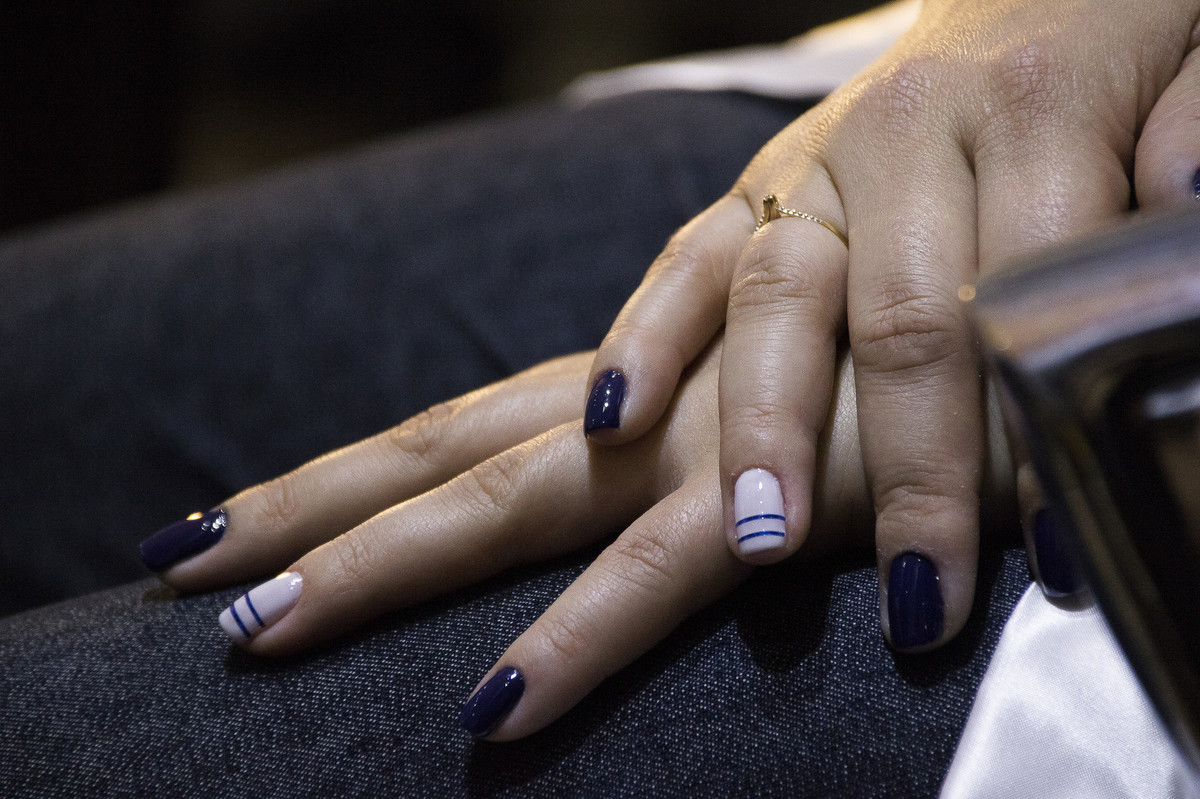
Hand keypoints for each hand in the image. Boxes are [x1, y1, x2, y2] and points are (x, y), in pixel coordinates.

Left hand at [149, 343, 939, 739]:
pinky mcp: (783, 508)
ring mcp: (700, 451)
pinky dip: (573, 648)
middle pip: (444, 458)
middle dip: (309, 514)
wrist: (1024, 310)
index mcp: (631, 394)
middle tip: (182, 570)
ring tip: (258, 635)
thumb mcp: (768, 419)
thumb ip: (686, 460)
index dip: (344, 473)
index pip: (457, 428)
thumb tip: (612, 497)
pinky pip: (658, 583)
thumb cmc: (902, 373)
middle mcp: (640, 410)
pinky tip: (489, 714)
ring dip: (380, 572)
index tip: (234, 520)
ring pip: (510, 508)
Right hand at [582, 0, 1199, 649]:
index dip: (1042, 426)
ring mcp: (814, 161)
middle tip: (918, 594)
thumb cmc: (1120, 44)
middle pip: (899, 316)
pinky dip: (643, 336)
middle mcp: (905, 133)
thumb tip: (1190, 203)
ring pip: (775, 298)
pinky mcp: (757, 181)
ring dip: (762, 427)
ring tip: (761, 538)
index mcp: (1031, 104)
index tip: (1056, 552)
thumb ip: (1198, 128)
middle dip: (909, 467)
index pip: (1032, 287)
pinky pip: (687, 257)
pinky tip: (617, 419)